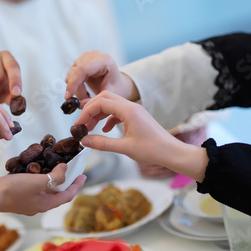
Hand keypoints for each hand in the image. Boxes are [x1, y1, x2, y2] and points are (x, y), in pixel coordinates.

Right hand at [0, 164, 85, 215]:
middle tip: (72, 172)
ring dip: (54, 182)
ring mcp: (29, 204)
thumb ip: (54, 177)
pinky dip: (42, 181)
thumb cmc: (14, 190)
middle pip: (58, 195)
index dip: (77, 185)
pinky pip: (37, 190)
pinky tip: (38, 173)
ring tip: (57, 170)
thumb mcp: (37, 181)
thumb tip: (65, 169)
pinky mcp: (20, 199)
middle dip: (67, 183)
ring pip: (47, 193)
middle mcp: (39, 206)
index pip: (67, 196)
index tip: (83, 175)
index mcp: (46, 204)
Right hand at [65, 50, 138, 103]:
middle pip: (75, 73)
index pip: (82, 70)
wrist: (117, 82)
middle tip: (83, 102)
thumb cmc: (116, 87)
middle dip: (76, 90)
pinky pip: (70, 76)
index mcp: (103, 60)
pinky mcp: (79, 61)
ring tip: (87, 96)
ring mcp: (85, 57)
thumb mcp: (110, 94)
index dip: (73, 83)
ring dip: (76, 89)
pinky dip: (75, 86)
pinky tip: (84, 90)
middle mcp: (93, 55)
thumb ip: (96, 100)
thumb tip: (80, 105)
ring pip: (71, 75)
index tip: (68, 97)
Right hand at [75, 91, 207, 180]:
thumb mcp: (125, 148)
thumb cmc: (153, 150)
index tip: (79, 124)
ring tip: (90, 127)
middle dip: (91, 109)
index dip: (86, 113)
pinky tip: (105, 130)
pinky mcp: (136, 117)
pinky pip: (117, 112)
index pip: (100, 103)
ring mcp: (134, 111)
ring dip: (99, 113)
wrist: (172, 152)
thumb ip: (102, 144)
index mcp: (128, 110)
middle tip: (82, 123)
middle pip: (104, 98)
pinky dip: (108, 118)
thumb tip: (85, 140)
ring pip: (111, 104)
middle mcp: (131, 107)